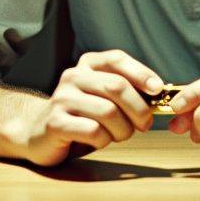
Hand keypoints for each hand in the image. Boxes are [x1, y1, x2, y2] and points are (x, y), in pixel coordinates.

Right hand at [16, 49, 161, 166]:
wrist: (40, 134)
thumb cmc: (83, 117)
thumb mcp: (104, 98)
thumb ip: (127, 91)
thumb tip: (159, 94)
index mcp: (87, 65)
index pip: (117, 59)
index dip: (141, 73)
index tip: (158, 89)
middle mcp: (73, 76)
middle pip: (117, 87)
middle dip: (139, 109)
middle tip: (144, 124)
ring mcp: (62, 98)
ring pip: (108, 112)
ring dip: (123, 130)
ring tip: (120, 135)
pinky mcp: (55, 122)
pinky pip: (93, 131)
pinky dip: (104, 140)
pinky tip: (98, 141)